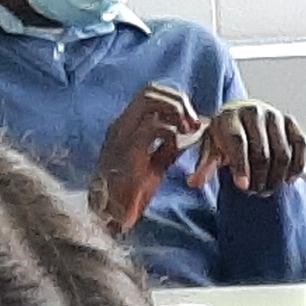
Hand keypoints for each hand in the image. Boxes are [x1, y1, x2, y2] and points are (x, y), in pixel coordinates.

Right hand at [95, 81, 203, 233]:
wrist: (111, 215)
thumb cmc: (131, 193)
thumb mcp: (154, 166)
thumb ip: (167, 149)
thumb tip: (188, 136)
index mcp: (126, 125)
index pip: (149, 93)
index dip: (174, 98)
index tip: (190, 118)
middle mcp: (122, 124)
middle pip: (150, 90)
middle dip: (178, 100)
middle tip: (194, 121)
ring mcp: (123, 134)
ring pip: (149, 100)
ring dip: (175, 110)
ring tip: (190, 129)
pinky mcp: (129, 149)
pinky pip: (154, 127)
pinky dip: (172, 132)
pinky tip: (178, 146)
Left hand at [189, 98, 305, 196]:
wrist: (241, 120)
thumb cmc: (224, 138)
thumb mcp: (211, 149)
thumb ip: (205, 166)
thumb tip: (194, 183)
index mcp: (231, 116)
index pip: (238, 142)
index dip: (241, 166)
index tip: (243, 187)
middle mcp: (254, 111)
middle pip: (262, 153)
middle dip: (259, 178)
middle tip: (254, 192)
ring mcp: (275, 116)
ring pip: (283, 153)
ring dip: (276, 177)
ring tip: (267, 188)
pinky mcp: (291, 123)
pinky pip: (300, 146)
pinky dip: (297, 166)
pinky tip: (288, 180)